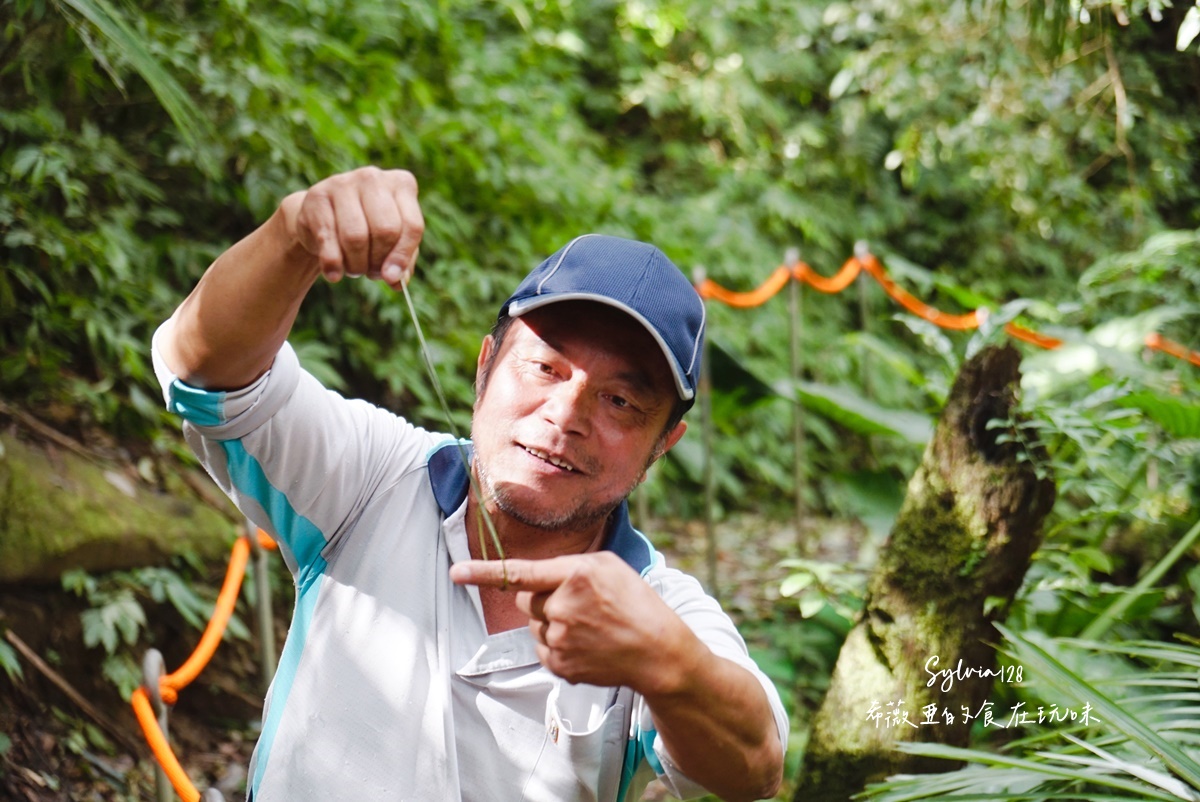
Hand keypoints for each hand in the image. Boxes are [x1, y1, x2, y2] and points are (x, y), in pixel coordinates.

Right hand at [278, 166, 423, 288]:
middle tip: (371, 272)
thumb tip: (398, 281)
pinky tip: (333, 274)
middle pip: (385, 231)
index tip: (393, 278)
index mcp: (402, 184)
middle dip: (378, 261)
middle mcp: (374, 178)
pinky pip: (328, 239)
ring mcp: (343, 182)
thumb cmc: (368, 230)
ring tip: (354, 268)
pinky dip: (333, 264)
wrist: (323, 217)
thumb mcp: (392, 243)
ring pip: (356, 237)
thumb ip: (403, 262)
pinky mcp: (317, 196)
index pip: (412, 225)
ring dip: (356, 264)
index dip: (403, 256)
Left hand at [451, 553, 694, 690]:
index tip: (456, 573)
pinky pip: (542, 649)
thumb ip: (570, 566)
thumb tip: (535, 580)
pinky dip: (558, 646)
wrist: (659, 652)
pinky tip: (587, 645)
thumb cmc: (636, 602)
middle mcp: (563, 606)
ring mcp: (561, 639)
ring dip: (552, 624)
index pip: (521, 573)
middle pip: (525, 601)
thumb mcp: (609, 566)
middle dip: (542, 600)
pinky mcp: (561, 665)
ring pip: (534, 626)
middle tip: (577, 605)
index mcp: (576, 574)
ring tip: (589, 627)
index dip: (484, 573)